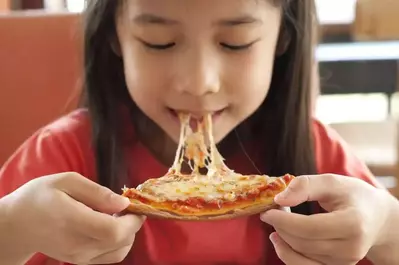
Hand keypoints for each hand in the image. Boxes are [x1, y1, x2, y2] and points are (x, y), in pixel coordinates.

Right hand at [1, 172, 144, 263]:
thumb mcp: (65, 181)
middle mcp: (78, 244)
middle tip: (129, 208)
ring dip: (128, 234)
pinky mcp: (80, 261)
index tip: (135, 206)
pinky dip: (119, 243)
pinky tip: (110, 227)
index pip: (113, 231)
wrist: (17, 225)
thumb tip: (123, 203)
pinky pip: (110, 256)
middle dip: (133, 225)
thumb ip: (96, 192)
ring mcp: (79, 256)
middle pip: (121, 242)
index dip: (132, 220)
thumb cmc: (40, 197)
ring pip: (120, 252)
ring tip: (119, 217)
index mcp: (72, 220)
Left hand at [260, 174, 390, 264]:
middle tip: (271, 212)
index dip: (284, 220)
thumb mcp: (331, 182)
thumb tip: (279, 198)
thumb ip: (305, 185)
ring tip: (275, 225)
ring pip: (301, 258)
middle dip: (281, 227)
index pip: (310, 227)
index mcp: (353, 223)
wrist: (377, 218)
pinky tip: (281, 239)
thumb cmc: (353, 196)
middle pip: (303, 243)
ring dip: (282, 241)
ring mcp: (345, 262)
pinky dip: (289, 254)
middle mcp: (352, 248)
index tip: (269, 210)